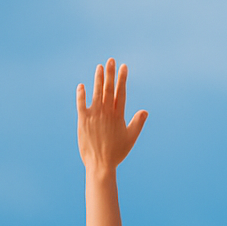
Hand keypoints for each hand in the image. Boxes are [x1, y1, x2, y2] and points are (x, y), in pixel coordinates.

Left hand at [77, 58, 147, 172]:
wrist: (100, 165)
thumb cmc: (117, 153)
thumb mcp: (131, 138)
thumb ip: (138, 123)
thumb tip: (145, 111)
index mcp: (118, 115)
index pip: (121, 92)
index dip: (122, 79)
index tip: (124, 67)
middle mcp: (107, 112)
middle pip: (109, 89)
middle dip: (110, 73)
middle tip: (111, 60)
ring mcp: (94, 115)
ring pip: (96, 93)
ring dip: (98, 79)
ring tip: (99, 67)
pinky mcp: (83, 120)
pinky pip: (81, 104)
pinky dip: (81, 94)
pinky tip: (81, 85)